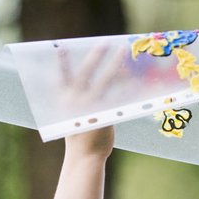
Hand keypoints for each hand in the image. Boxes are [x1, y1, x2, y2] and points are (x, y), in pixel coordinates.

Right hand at [52, 41, 122, 160]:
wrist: (84, 157)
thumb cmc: (79, 135)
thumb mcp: (71, 117)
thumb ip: (76, 101)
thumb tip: (90, 86)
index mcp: (64, 101)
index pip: (61, 78)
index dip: (61, 63)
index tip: (62, 47)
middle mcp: (75, 101)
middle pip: (86, 73)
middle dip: (96, 55)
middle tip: (105, 41)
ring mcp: (90, 107)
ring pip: (105, 80)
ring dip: (116, 64)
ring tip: (124, 52)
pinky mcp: (105, 114)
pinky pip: (120, 96)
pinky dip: (129, 86)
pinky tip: (137, 79)